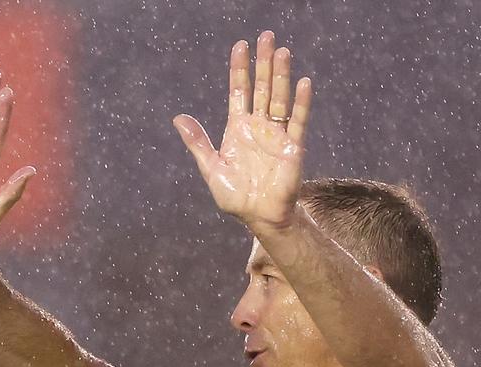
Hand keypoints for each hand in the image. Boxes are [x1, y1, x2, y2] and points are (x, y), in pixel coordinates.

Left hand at [173, 31, 312, 233]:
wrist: (258, 216)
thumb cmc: (236, 195)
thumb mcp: (211, 168)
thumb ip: (198, 142)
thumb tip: (178, 118)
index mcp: (238, 128)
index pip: (239, 91)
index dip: (239, 69)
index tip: (240, 45)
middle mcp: (259, 126)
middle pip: (262, 87)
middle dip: (262, 63)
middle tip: (265, 36)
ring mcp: (276, 134)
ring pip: (280, 98)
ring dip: (281, 75)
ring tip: (281, 51)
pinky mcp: (293, 147)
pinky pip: (298, 121)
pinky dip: (301, 103)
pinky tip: (303, 83)